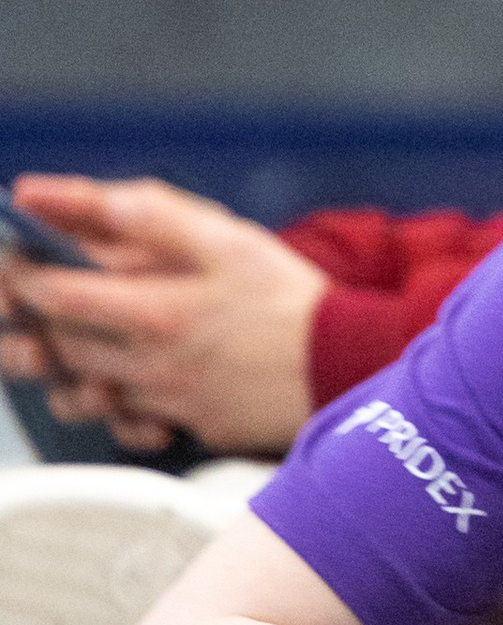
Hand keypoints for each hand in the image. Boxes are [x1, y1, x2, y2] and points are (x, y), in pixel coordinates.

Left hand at [0, 177, 324, 454]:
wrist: (347, 366)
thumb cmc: (289, 300)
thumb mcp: (224, 237)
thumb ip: (143, 212)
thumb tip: (70, 198)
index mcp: (157, 311)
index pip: (53, 295)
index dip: (21, 274)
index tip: (18, 259)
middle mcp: (152, 365)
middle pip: (58, 347)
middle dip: (30, 321)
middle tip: (27, 297)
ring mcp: (166, 403)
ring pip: (82, 393)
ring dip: (59, 368)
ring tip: (60, 343)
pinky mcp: (188, 426)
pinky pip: (127, 427)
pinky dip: (110, 410)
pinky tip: (117, 387)